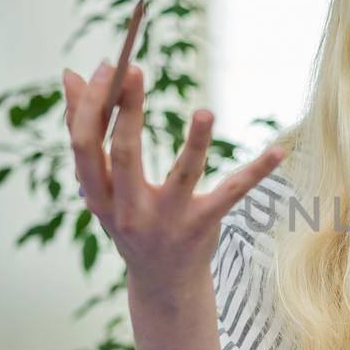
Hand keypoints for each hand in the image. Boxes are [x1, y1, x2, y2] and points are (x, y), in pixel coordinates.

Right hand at [62, 61, 283, 300]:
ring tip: (206, 111)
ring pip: (183, 174)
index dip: (91, 105)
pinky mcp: (203, 225)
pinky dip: (258, 171)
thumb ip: (88, 132)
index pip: (84, 145)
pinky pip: (233, 192)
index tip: (108, 66)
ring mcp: (168, 220)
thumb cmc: (131, 218)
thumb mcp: (104, 186)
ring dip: (197, 142)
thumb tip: (70, 75)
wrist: (163, 283)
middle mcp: (128, 210)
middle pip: (123, 153)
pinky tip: (280, 150)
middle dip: (127, 110)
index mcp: (98, 196)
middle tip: (133, 68)